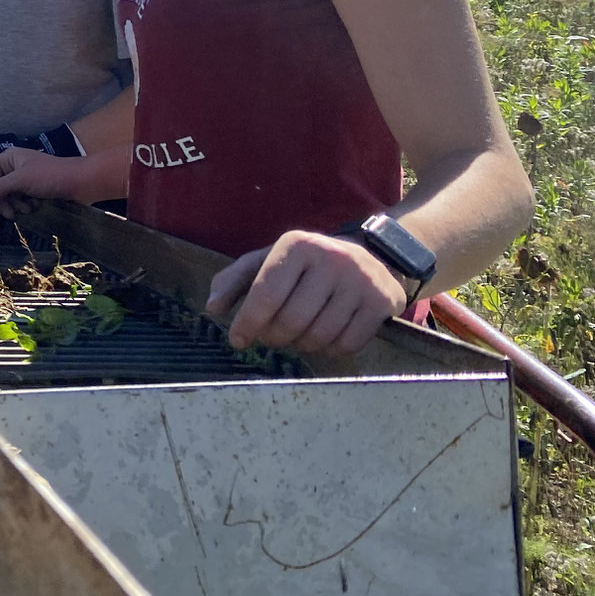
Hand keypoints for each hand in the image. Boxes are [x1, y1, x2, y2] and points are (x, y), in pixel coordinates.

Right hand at [0, 124, 78, 207]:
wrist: (80, 182)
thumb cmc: (50, 176)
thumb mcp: (21, 180)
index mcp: (8, 158)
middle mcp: (13, 167)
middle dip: (3, 202)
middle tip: (10, 215)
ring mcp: (24, 179)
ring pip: (9, 197)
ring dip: (16, 206)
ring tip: (29, 209)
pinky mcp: (33, 190)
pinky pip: (20, 201)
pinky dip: (26, 206)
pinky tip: (36, 207)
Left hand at [206, 230, 408, 357]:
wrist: (371, 256)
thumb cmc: (306, 265)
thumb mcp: (268, 261)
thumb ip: (235, 281)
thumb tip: (212, 308)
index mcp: (297, 244)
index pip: (266, 293)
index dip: (247, 323)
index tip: (237, 340)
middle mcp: (330, 258)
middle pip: (291, 321)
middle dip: (274, 337)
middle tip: (271, 337)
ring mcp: (360, 280)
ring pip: (319, 336)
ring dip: (301, 345)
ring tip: (297, 335)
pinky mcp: (382, 302)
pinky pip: (347, 344)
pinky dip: (330, 350)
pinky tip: (325, 337)